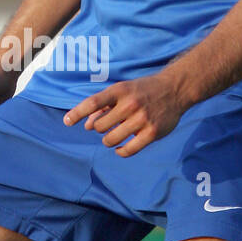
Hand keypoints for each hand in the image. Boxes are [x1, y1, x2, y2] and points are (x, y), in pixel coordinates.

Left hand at [63, 73, 185, 156]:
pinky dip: (120, 151)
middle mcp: (130, 104)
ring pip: (111, 139)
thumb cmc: (143, 91)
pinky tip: (120, 148)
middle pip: (99, 126)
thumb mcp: (122, 91)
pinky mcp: (152, 133)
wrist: (175, 89)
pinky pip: (128, 150)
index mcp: (120, 91)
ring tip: (113, 137)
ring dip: (108, 141)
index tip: (66, 122)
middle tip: (107, 126)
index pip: (92, 103)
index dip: (77, 113)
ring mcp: (142, 119)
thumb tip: (85, 125)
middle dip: (98, 129)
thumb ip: (103, 106)